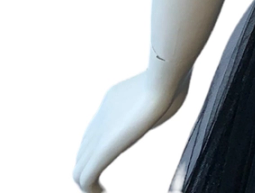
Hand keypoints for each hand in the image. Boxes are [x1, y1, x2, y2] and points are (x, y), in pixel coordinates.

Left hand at [73, 64, 190, 191]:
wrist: (164, 74)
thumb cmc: (174, 79)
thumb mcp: (166, 89)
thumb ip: (158, 101)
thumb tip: (163, 102)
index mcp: (113, 99)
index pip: (96, 126)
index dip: (102, 144)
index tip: (120, 151)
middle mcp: (102, 115)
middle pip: (84, 148)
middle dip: (93, 166)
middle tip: (106, 180)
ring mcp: (100, 132)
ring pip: (79, 166)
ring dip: (89, 184)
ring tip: (102, 192)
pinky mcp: (104, 148)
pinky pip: (85, 177)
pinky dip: (91, 190)